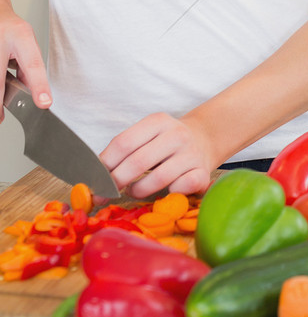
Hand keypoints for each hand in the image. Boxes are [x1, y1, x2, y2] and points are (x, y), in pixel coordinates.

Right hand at [0, 5, 50, 122]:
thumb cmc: (11, 28)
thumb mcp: (26, 42)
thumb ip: (29, 65)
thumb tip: (33, 90)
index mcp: (20, 35)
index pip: (32, 63)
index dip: (39, 85)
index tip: (44, 103)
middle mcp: (1, 39)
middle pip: (0, 79)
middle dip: (0, 101)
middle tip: (0, 117)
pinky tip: (1, 83)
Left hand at [100, 112, 215, 198]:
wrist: (203, 139)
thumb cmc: (165, 142)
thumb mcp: (146, 136)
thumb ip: (123, 151)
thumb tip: (94, 176)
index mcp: (158, 121)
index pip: (124, 143)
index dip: (105, 164)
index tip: (94, 180)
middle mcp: (177, 134)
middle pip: (138, 162)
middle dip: (116, 182)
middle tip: (105, 194)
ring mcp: (191, 153)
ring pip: (158, 178)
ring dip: (138, 191)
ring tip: (133, 190)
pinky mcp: (203, 172)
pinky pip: (179, 189)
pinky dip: (166, 194)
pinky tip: (163, 190)